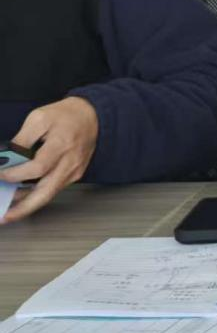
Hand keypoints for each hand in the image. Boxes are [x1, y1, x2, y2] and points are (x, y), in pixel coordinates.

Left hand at [0, 97, 98, 222]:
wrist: (91, 116)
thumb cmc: (66, 116)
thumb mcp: (39, 118)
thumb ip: (22, 138)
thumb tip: (7, 157)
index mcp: (61, 146)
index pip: (37, 168)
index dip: (16, 174)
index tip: (1, 174)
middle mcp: (69, 163)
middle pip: (46, 193)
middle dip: (24, 208)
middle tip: (5, 217)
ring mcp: (73, 172)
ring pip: (48, 195)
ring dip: (27, 205)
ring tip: (8, 211)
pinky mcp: (73, 175)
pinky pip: (52, 189)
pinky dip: (36, 195)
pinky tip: (21, 196)